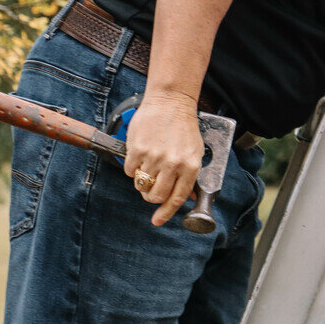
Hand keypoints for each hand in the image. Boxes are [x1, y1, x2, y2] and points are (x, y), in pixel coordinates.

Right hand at [123, 91, 205, 226]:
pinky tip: (140, 155)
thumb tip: (188, 197)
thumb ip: (190, 175)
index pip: (177, 198)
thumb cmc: (183, 127)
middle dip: (151, 197)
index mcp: (190, 167)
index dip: (166, 212)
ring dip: (142, 180)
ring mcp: (154, 157)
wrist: (170, 102)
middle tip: (151, 189)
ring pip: (141, 184)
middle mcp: (173, 164)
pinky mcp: (137, 150)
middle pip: (155, 196)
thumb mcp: (195, 152)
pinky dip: (133, 168)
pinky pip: (129, 171)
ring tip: (148, 165)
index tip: (158, 220)